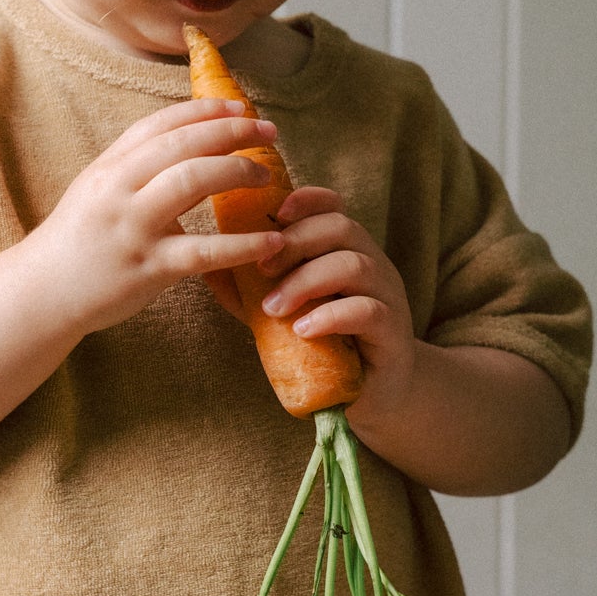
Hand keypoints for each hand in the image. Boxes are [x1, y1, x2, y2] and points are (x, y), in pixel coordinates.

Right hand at [30, 98, 285, 333]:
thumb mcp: (98, 192)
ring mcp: (132, 227)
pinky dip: (243, 245)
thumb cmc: (77, 242)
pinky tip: (271, 242)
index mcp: (109, 168)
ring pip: (192, 181)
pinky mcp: (147, 268)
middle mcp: (118, 190)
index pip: (162, 124)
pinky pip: (204, 251)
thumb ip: (137, 168)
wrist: (41, 293)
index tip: (241, 106)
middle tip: (268, 131)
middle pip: (183, 144)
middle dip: (232, 131)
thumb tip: (191, 145)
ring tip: (266, 176)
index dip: (205, 109)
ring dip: (238, 170)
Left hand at [251, 186, 415, 407]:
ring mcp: (387, 297)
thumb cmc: (325, 346)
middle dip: (295, 242)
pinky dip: (331, 316)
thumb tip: (204, 268)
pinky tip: (303, 330)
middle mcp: (372, 265)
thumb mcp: (282, 313)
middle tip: (260, 270)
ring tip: (272, 309)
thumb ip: (250, 291)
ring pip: (354, 266)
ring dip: (306, 281)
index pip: (334, 208)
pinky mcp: (392, 333)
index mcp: (347, 252)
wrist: (372, 395)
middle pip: (341, 228)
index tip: (275, 212)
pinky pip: (367, 311)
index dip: (308, 200)